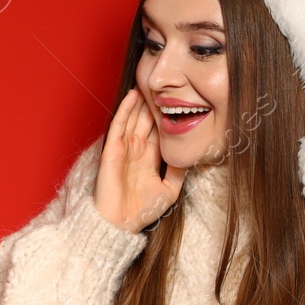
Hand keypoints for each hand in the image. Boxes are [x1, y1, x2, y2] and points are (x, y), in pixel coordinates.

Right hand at [94, 89, 184, 232]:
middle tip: (161, 84)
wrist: (120, 223)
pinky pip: (119, 126)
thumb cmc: (142, 211)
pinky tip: (132, 96)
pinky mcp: (112, 150)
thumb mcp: (169, 190)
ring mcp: (124, 149)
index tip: (176, 99)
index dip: (165, 116)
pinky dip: (125, 110)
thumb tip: (192, 156)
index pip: (158, 131)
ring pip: (133, 118)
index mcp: (148, 158)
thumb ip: (179, 173)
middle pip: (145, 120)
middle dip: (153, 103)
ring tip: (147, 82)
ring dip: (140, 101)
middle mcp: (136, 150)